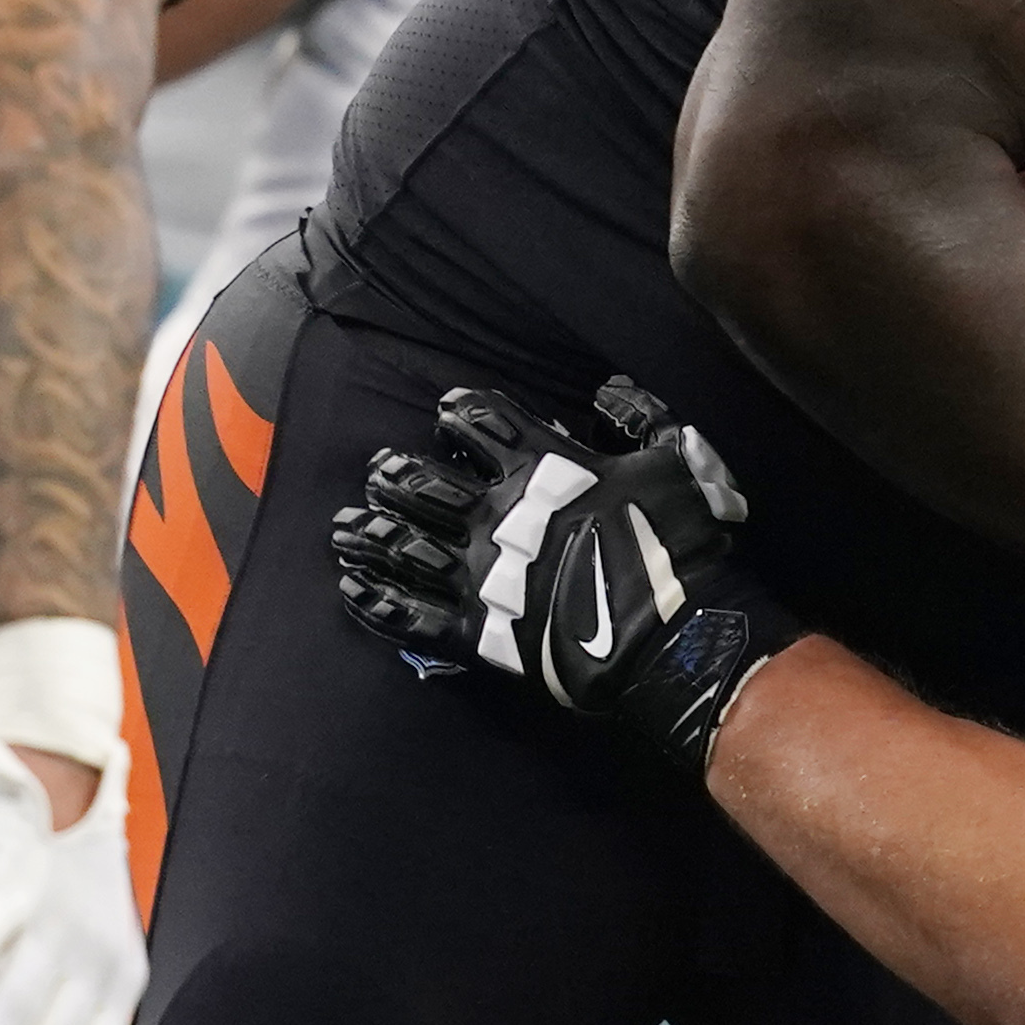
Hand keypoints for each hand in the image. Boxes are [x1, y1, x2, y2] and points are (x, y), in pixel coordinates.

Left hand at [330, 378, 790, 769]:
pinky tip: (352, 589)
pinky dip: (378, 602)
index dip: (460, 413)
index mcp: (543, 471)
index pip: (484, 425)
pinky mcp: (477, 631)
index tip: (447, 412)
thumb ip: (641, 419)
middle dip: (396, 475)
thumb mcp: (679, 460)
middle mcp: (498, 518)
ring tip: (344, 527)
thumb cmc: (680, 543)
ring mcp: (481, 577)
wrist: (676, 634)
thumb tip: (609, 390)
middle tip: (378, 469)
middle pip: (426, 486)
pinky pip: (413, 615)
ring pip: (407, 547)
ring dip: (371, 534)